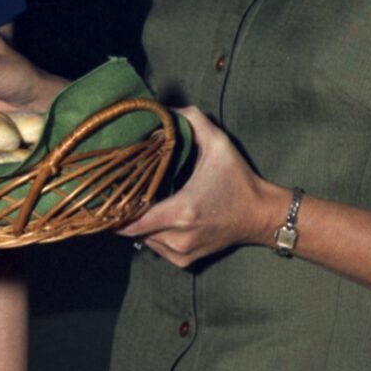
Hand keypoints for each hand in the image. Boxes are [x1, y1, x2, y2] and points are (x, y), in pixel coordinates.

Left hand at [118, 107, 279, 266]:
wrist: (261, 215)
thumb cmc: (239, 180)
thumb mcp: (219, 144)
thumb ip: (192, 120)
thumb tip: (164, 110)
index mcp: (182, 211)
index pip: (131, 220)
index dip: (115, 210)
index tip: (109, 194)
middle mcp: (179, 237)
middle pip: (133, 230)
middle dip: (126, 213)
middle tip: (124, 194)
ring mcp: (181, 252)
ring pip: (143, 240)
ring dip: (140, 224)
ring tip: (144, 204)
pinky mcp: (185, 261)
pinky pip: (156, 249)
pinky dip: (153, 235)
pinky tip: (161, 219)